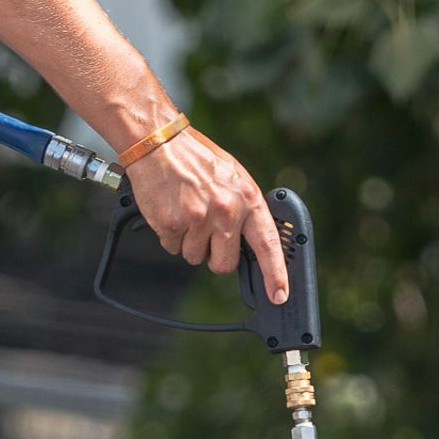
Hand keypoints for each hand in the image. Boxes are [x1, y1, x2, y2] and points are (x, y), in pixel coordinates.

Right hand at [124, 127, 288, 303]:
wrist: (159, 144)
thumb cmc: (196, 160)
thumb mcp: (233, 177)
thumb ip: (244, 209)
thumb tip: (251, 243)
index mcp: (247, 198)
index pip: (267, 245)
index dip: (275, 274)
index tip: (278, 295)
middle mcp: (226, 210)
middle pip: (224, 264)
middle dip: (215, 257)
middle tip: (206, 232)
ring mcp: (199, 219)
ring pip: (195, 258)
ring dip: (190, 242)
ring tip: (186, 212)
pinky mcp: (173, 225)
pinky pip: (173, 249)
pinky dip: (171, 236)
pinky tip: (172, 211)